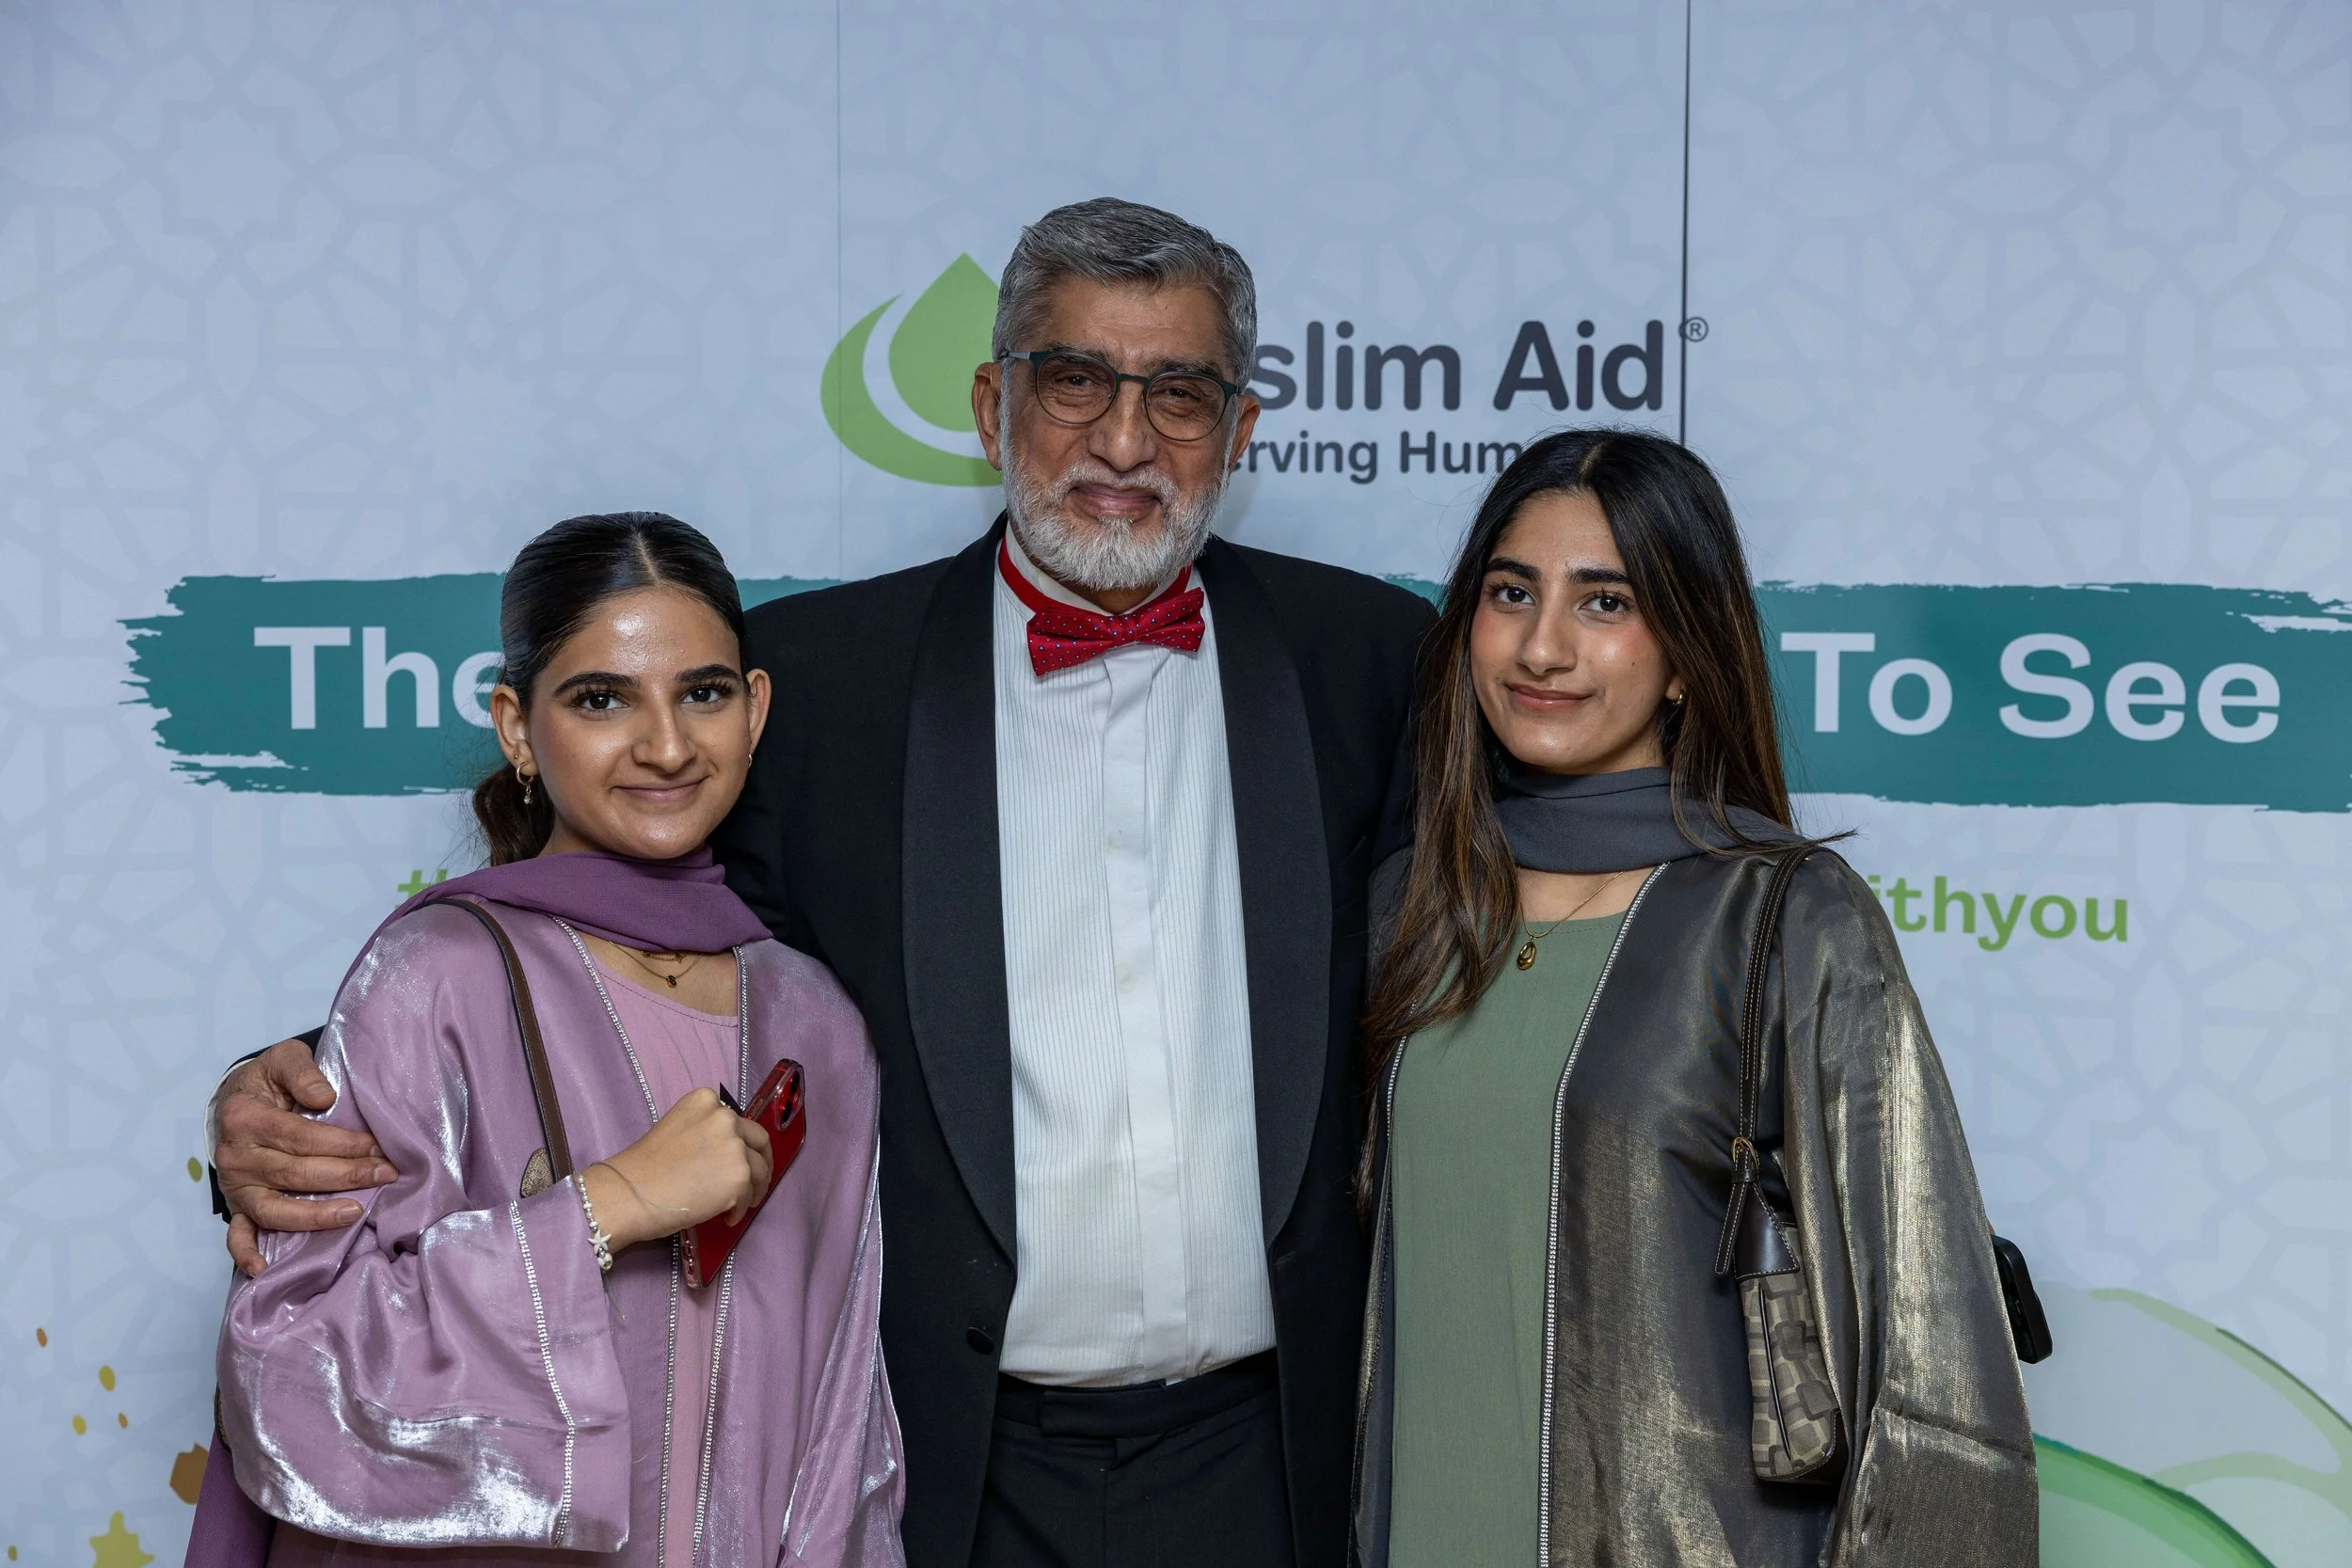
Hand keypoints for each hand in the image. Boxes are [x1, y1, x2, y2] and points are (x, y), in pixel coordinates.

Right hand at [214, 1037, 396, 1275]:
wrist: (234, 1100)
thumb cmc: (268, 1081)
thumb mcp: (283, 1059)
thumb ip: (303, 1071)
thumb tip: (325, 1097)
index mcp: (246, 1118)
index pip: (301, 1137)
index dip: (343, 1144)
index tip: (378, 1147)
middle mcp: (236, 1156)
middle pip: (296, 1173)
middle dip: (346, 1175)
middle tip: (386, 1174)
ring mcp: (235, 1186)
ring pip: (275, 1209)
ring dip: (316, 1216)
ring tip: (356, 1212)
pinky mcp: (236, 1205)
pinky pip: (237, 1234)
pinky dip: (246, 1253)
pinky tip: (264, 1269)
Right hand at [583, 1089, 772, 1251]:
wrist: (628, 1193)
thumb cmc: (643, 1168)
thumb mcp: (677, 1131)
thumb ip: (704, 1133)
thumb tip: (726, 1155)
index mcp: (705, 1101)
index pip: (737, 1121)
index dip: (741, 1143)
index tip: (738, 1158)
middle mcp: (725, 1118)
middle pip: (759, 1141)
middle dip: (762, 1162)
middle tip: (756, 1181)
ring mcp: (735, 1147)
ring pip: (759, 1171)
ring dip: (752, 1190)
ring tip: (738, 1206)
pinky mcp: (739, 1177)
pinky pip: (749, 1196)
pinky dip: (740, 1209)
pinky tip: (725, 1217)